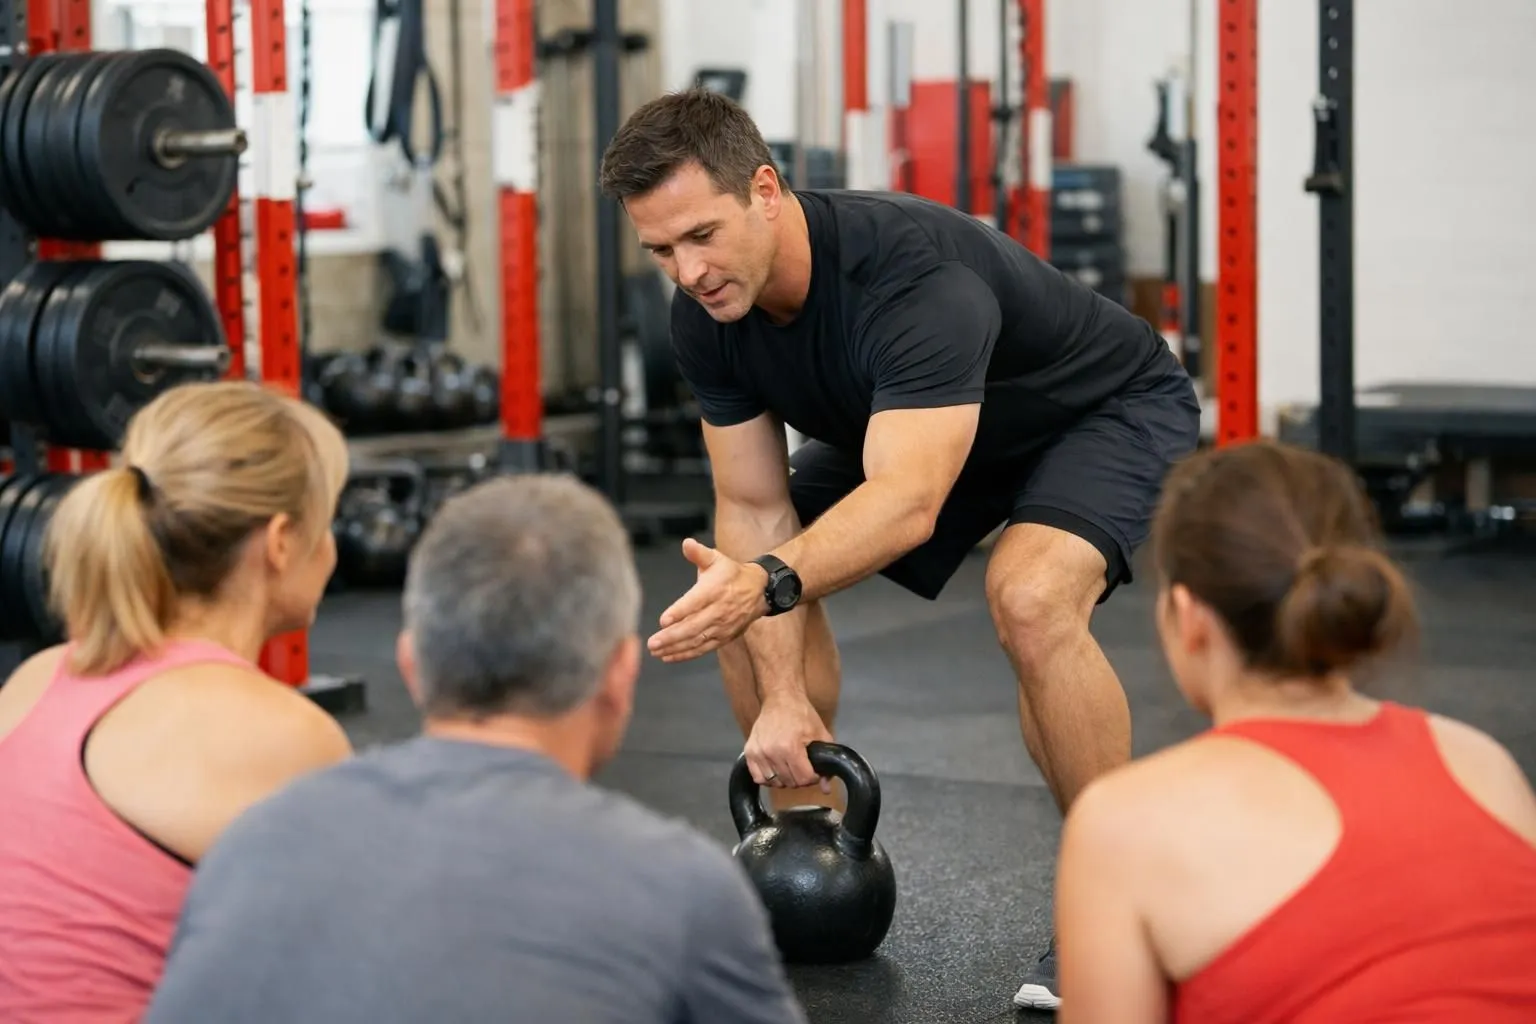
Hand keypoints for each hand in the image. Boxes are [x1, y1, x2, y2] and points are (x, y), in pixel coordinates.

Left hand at [647, 538, 767, 662]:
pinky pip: (703, 648)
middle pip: (694, 626)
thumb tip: (686, 543)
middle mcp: (718, 610)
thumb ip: (699, 553)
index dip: (680, 612)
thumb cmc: (731, 574)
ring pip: (697, 640)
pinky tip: (668, 656)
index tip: (663, 620)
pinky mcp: (723, 637)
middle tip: (652, 642)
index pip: (695, 602)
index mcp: (715, 589)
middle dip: (672, 636)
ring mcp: (721, 626)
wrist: (758, 591)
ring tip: (656, 651)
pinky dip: (686, 654)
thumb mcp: (716, 559)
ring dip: (675, 648)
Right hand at [745, 696, 833, 789]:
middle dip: (800, 778)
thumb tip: (826, 788)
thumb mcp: (820, 734)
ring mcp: (758, 752)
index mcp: (790, 747)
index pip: (803, 779)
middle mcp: (772, 752)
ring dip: (785, 779)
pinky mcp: (749, 751)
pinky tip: (776, 769)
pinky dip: (768, 778)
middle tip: (802, 766)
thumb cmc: (802, 714)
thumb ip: (826, 763)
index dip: (813, 777)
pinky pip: (758, 778)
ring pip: (774, 783)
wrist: (780, 699)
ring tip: (789, 766)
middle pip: (790, 782)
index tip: (813, 769)